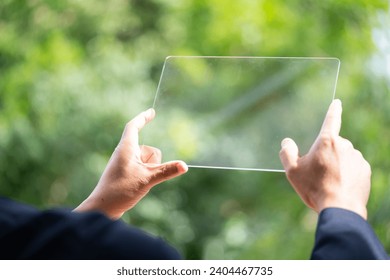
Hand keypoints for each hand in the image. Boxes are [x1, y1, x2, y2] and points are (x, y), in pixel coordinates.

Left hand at [75, 108, 187, 218]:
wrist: (102, 208)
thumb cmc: (120, 191)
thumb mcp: (147, 179)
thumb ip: (166, 171)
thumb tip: (184, 166)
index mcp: (126, 147)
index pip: (134, 126)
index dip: (143, 118)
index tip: (151, 112)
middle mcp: (124, 152)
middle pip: (149, 149)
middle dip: (153, 161)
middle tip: (141, 176)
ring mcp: (125, 163)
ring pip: (147, 161)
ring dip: (149, 170)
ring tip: (137, 183)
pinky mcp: (126, 173)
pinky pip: (143, 169)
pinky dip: (146, 175)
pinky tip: (136, 186)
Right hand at [279, 99, 370, 218]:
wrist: (340, 208)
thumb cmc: (314, 188)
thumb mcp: (293, 171)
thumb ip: (287, 153)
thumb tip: (286, 142)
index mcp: (327, 141)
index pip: (331, 120)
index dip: (333, 110)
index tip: (337, 103)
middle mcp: (345, 145)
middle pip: (332, 146)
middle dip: (325, 155)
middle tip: (318, 174)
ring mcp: (357, 158)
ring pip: (343, 157)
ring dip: (336, 165)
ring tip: (329, 183)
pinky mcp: (365, 170)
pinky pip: (353, 168)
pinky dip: (346, 174)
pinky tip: (340, 187)